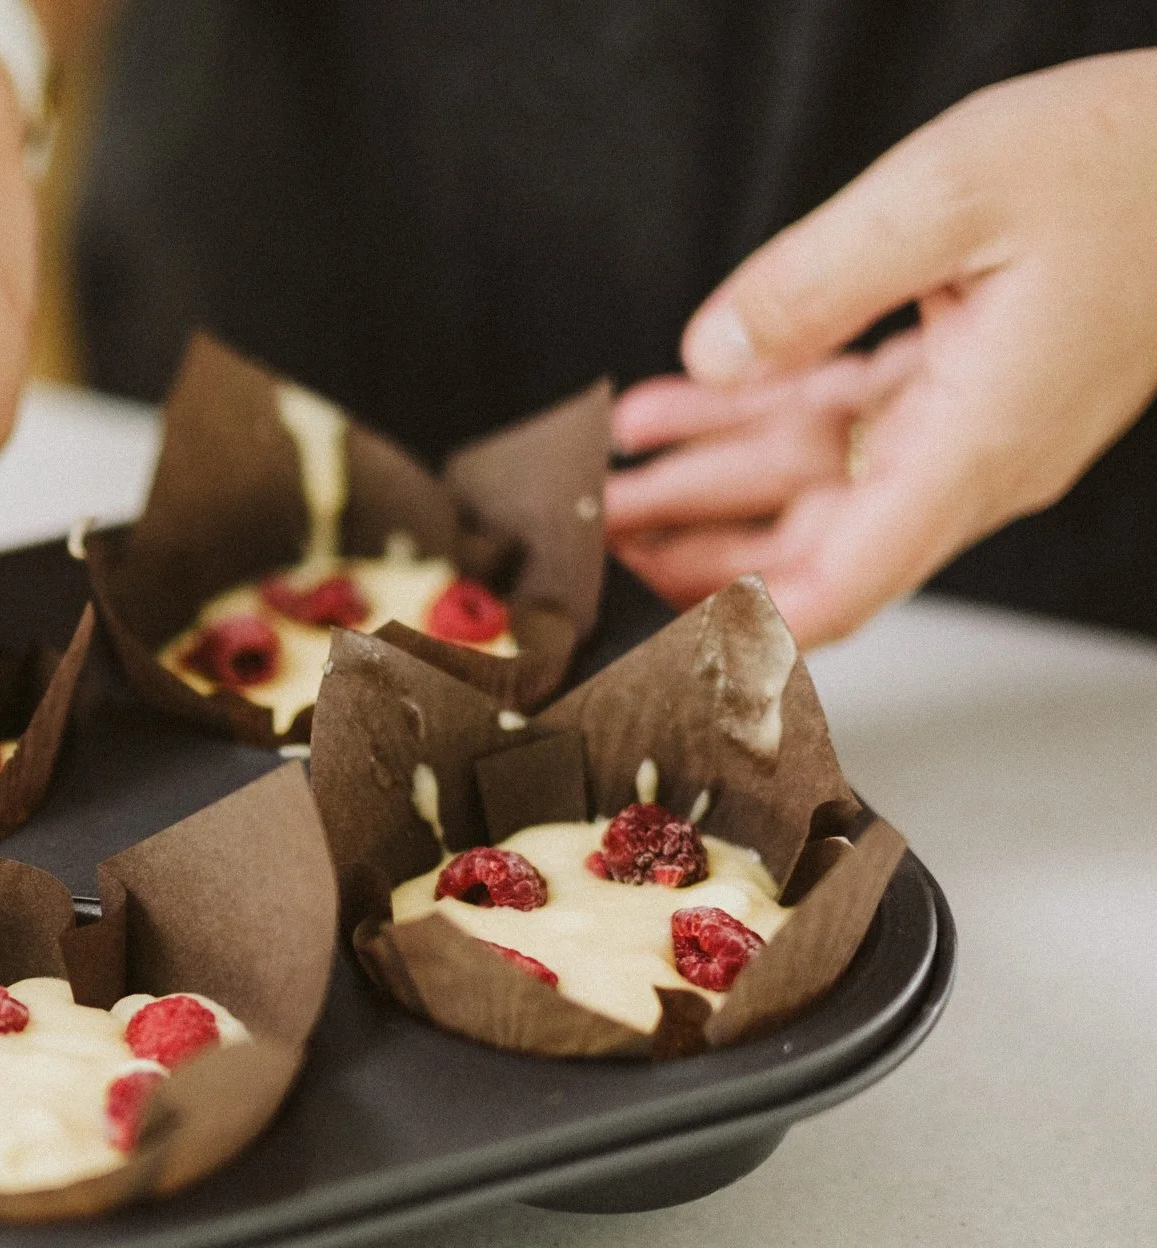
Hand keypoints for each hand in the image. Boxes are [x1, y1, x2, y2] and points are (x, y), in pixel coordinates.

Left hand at [604, 49, 1156, 645]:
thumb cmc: (1128, 163)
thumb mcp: (949, 194)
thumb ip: (814, 282)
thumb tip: (716, 352)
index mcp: (973, 449)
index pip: (840, 588)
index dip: (741, 629)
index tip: (654, 638)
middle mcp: (971, 461)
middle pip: (806, 548)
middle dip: (691, 553)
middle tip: (590, 541)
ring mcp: (968, 428)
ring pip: (812, 485)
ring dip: (706, 482)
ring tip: (606, 482)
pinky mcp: (965, 385)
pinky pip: (841, 420)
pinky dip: (756, 411)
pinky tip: (674, 403)